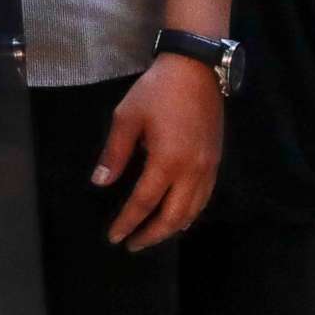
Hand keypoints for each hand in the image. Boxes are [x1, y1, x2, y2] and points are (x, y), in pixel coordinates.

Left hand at [93, 54, 224, 249]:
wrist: (196, 69)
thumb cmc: (157, 90)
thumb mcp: (126, 117)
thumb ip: (114, 153)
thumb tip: (100, 183)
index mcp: (167, 161)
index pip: (144, 203)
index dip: (128, 222)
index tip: (114, 237)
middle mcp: (191, 171)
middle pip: (172, 217)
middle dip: (151, 235)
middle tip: (132, 244)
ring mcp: (207, 169)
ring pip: (191, 212)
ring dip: (170, 229)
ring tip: (152, 235)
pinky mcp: (215, 162)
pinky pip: (204, 199)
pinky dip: (189, 214)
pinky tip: (178, 219)